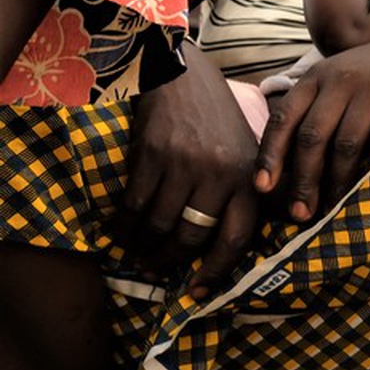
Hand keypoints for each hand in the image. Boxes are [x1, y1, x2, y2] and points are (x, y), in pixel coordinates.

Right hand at [125, 49, 261, 297]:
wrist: (183, 77)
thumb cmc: (217, 123)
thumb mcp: (247, 154)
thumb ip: (246, 193)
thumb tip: (233, 244)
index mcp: (249, 178)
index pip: (236, 237)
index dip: (216, 270)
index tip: (197, 292)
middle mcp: (221, 174)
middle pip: (193, 236)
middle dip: (171, 262)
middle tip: (156, 273)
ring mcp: (185, 164)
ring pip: (160, 225)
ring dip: (143, 248)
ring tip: (137, 256)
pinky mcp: (152, 155)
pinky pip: (134, 205)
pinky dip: (124, 226)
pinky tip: (120, 233)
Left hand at [256, 30, 369, 222]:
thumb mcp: (339, 77)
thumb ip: (315, 106)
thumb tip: (285, 159)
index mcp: (316, 77)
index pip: (284, 118)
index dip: (270, 155)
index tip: (262, 187)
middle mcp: (339, 80)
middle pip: (312, 137)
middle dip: (303, 180)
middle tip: (300, 213)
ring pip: (345, 145)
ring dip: (337, 182)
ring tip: (332, 207)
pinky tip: (366, 188)